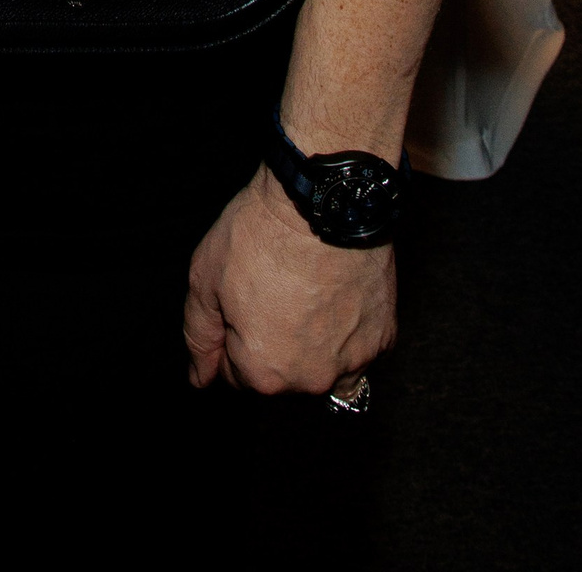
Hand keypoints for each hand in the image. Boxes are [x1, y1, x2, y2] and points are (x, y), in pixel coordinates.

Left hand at [183, 166, 395, 394]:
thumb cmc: (260, 235)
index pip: (234, 374)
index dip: (232, 331)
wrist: (322, 200)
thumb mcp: (205, 279)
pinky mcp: (383, 340)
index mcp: (263, 372)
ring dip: (311, 344)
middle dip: (270, 342)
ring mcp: (352, 363)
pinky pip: (356, 350)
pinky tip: (335, 296)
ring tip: (305, 293)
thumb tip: (200, 379)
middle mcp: (311, 381)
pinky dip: (345, 332)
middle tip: (272, 289)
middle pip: (280, 374)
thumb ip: (199, 336)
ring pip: (320, 366)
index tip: (241, 296)